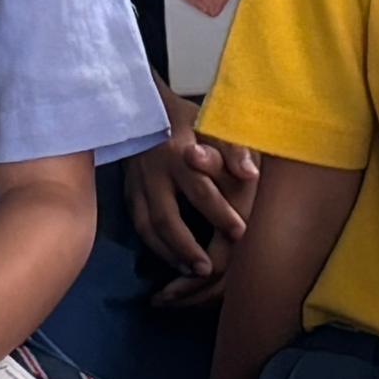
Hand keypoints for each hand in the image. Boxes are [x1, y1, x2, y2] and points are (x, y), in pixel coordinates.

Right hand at [125, 106, 254, 280]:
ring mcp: (136, 185)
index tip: (240, 233)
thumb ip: (232, 149)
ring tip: (191, 272)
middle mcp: (153, 173)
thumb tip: (250, 174)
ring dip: (169, 253)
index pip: (200, 189)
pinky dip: (154, 246)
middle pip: (166, 217)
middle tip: (208, 270)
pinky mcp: (128, 193)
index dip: (220, 213)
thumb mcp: (211, 122)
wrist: (139, 106)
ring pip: (147, 227)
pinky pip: (138, 225)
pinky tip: (172, 259)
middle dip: (187, 246)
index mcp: (177, 153)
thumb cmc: (185, 118)